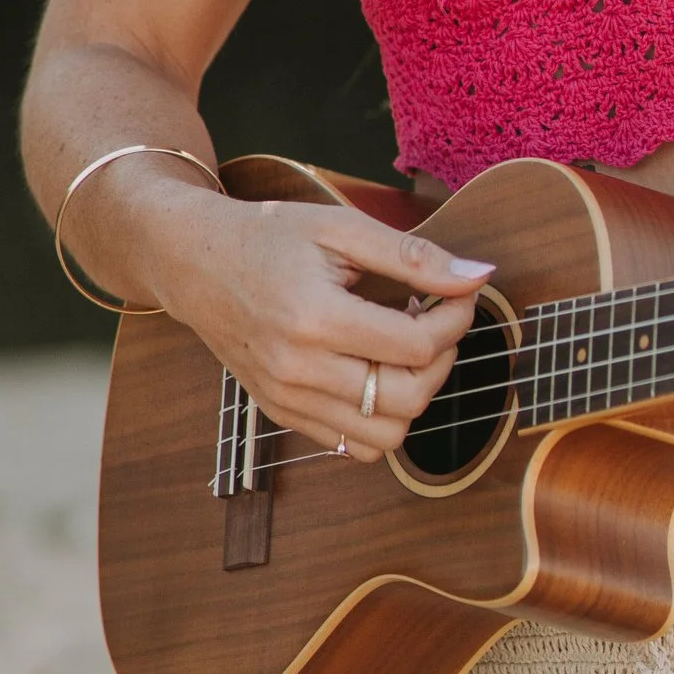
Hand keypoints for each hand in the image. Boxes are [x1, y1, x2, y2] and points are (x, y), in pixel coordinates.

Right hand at [165, 194, 491, 463]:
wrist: (195, 263)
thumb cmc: (269, 237)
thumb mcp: (341, 228)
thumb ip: (413, 255)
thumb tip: (478, 276)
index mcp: (314, 318)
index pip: (416, 345)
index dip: (454, 318)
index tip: (456, 293)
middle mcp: (298, 369)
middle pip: (408, 396)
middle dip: (443, 358)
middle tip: (437, 320)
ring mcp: (287, 399)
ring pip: (386, 435)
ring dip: (416, 395)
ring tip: (407, 349)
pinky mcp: (282, 414)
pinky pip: (353, 446)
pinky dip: (382, 418)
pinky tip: (377, 371)